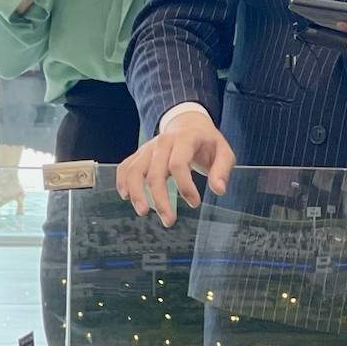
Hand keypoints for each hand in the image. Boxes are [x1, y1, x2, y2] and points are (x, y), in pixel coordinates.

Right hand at [115, 109, 234, 226]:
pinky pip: (125, 166)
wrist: (189, 124)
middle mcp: (163, 141)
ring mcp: (148, 147)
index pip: (178, 164)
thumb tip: (219, 190)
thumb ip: (222, 170)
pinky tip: (126, 196)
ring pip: (135, 170)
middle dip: (160, 200)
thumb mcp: (224, 151)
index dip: (185, 187)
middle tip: (169, 221)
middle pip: (155, 173)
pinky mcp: (140, 154)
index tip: (195, 203)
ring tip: (143, 212)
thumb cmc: (207, 142)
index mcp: (185, 139)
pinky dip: (122, 181)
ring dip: (137, 193)